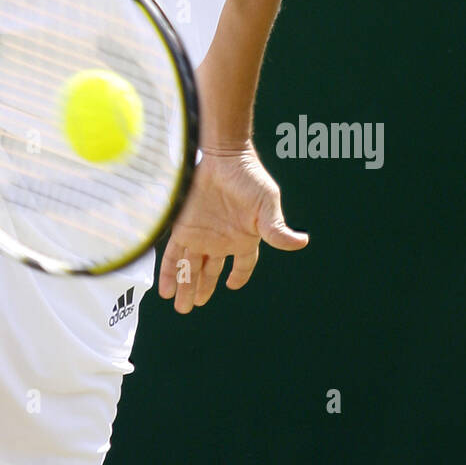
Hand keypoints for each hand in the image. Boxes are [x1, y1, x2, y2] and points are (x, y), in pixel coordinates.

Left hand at [158, 141, 307, 313]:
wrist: (221, 156)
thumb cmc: (248, 178)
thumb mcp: (266, 204)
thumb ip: (276, 228)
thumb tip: (301, 242)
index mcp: (243, 238)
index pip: (242, 265)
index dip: (238, 277)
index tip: (232, 286)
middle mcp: (220, 239)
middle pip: (209, 272)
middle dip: (201, 290)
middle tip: (190, 308)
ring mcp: (200, 234)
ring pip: (190, 268)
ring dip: (185, 287)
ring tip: (180, 306)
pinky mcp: (182, 227)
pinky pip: (173, 254)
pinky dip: (168, 272)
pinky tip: (164, 289)